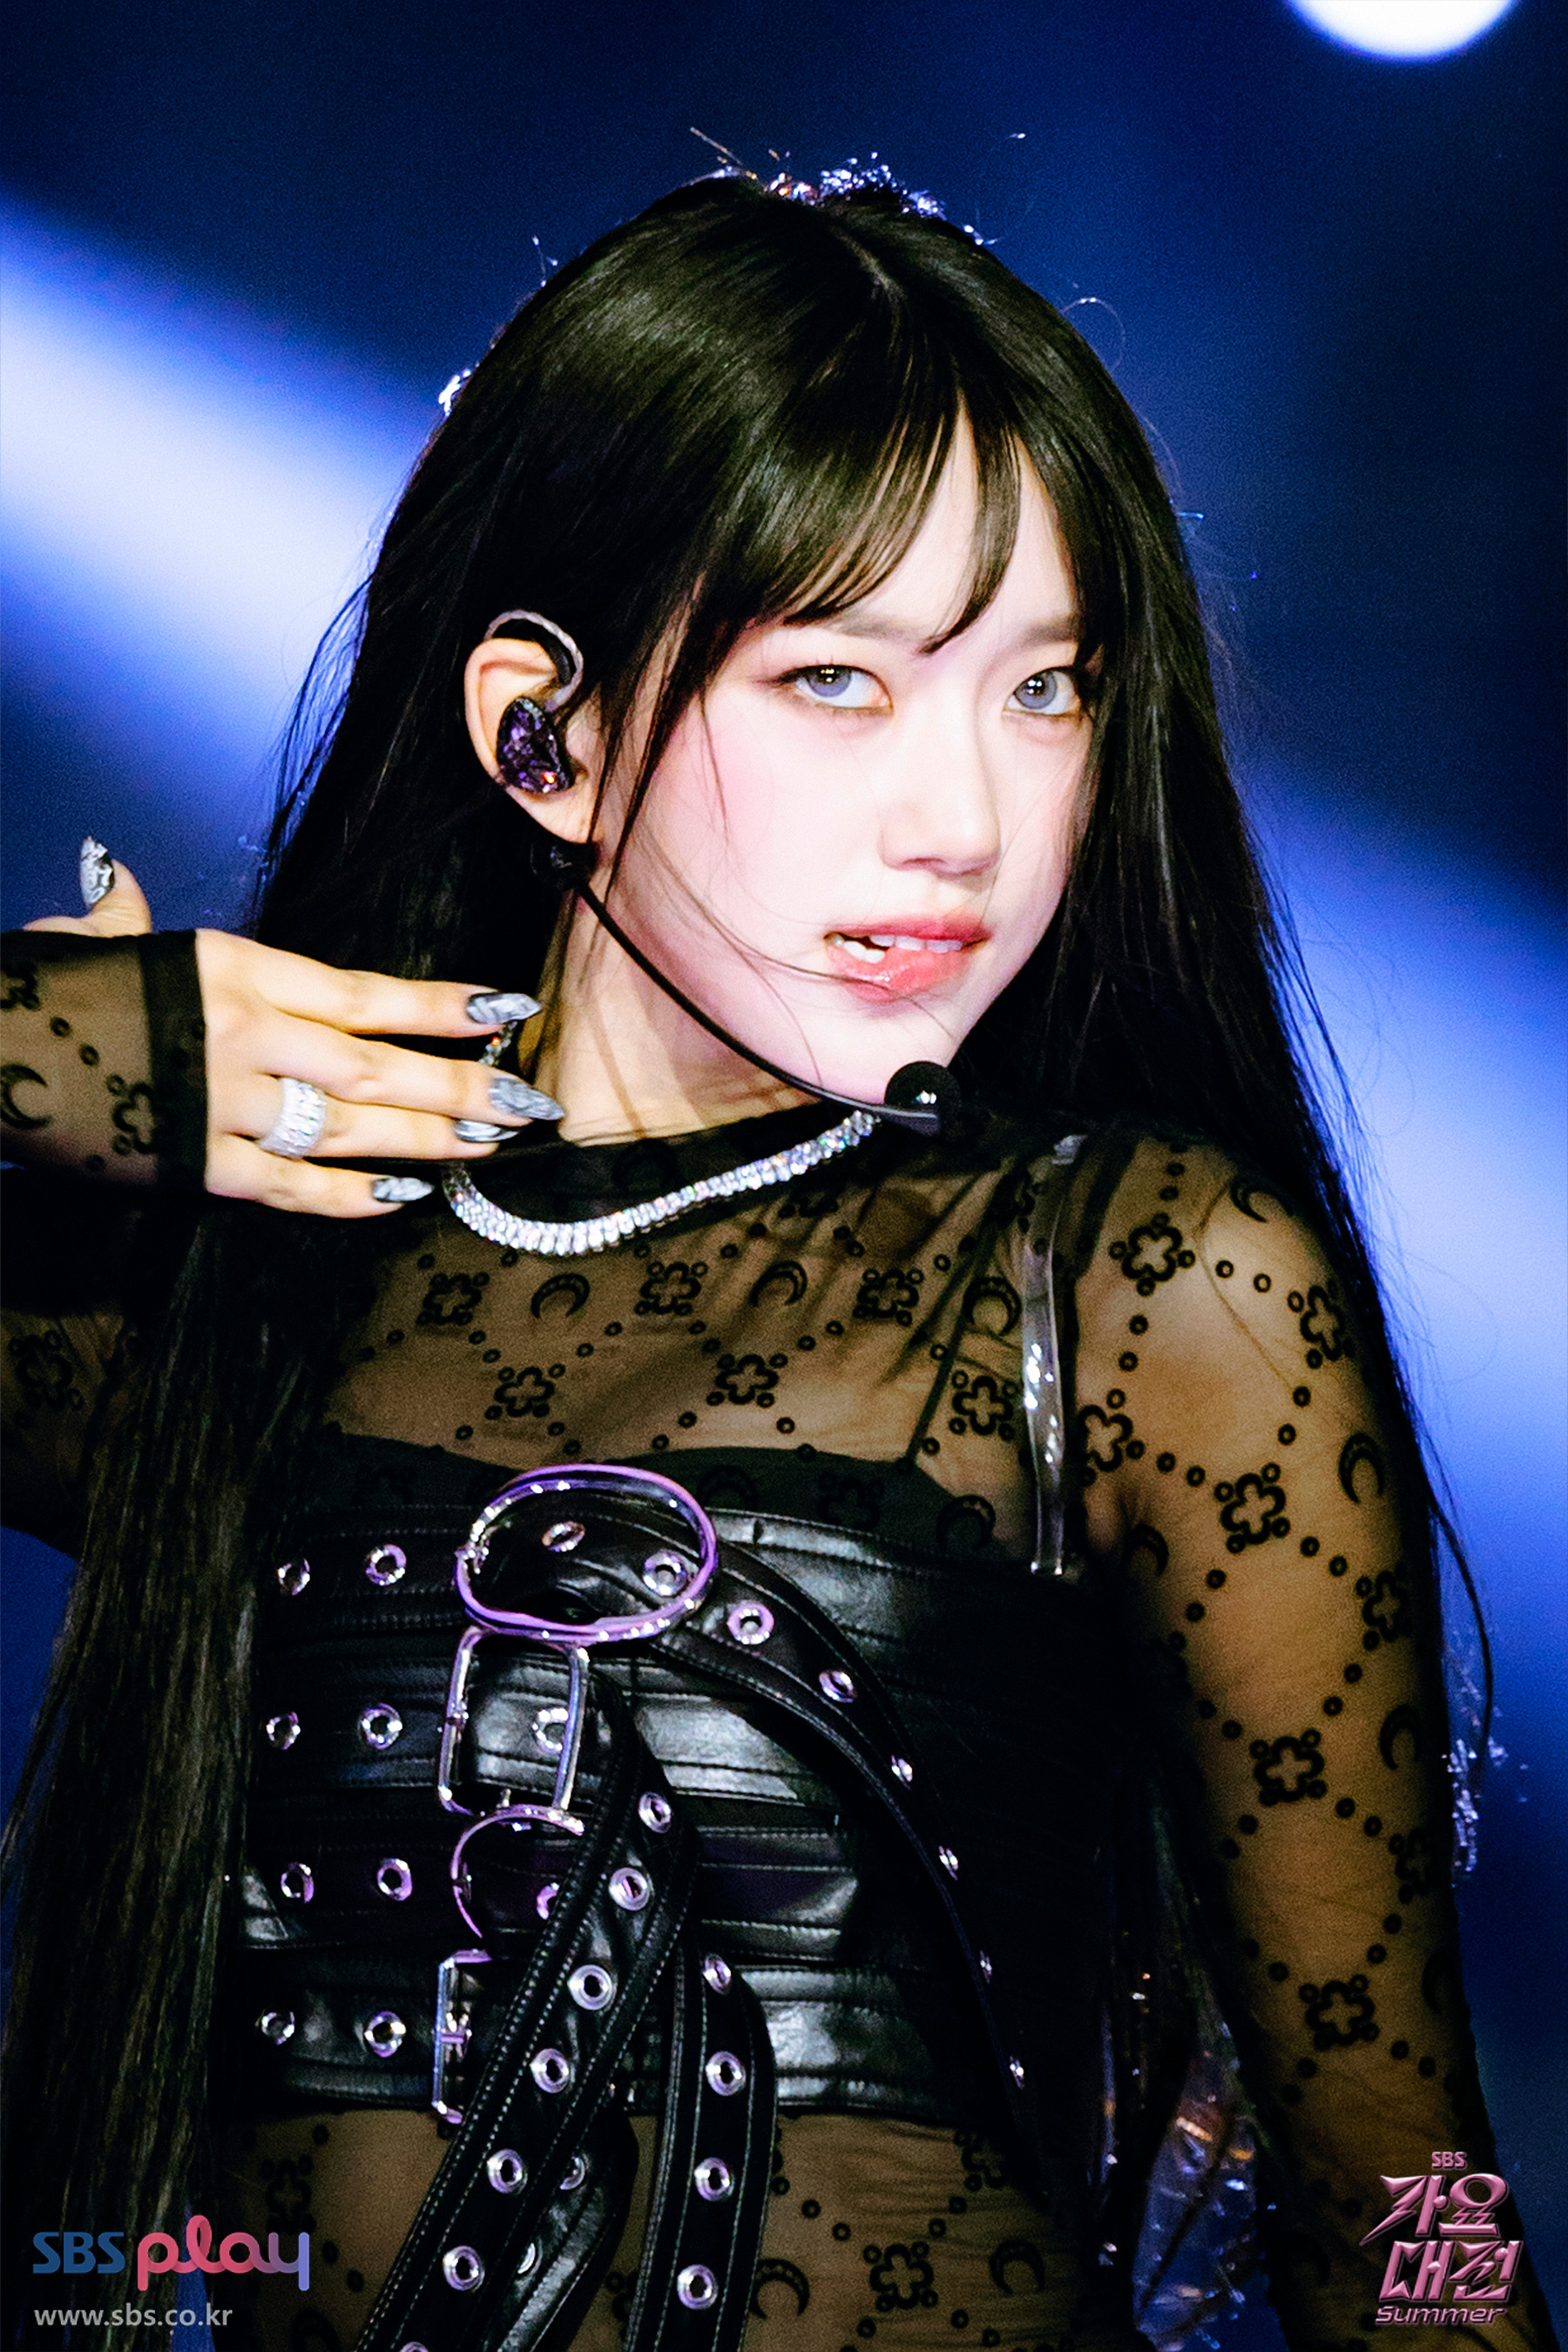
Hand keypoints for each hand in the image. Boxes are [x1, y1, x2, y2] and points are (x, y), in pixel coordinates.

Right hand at [24, 850, 557, 1217]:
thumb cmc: (37, 990)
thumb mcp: (93, 938)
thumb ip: (127, 916)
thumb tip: (112, 875)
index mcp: (231, 968)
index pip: (365, 989)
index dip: (445, 1004)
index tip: (511, 1011)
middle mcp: (242, 1034)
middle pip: (379, 1065)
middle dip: (463, 1087)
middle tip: (530, 1105)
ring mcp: (222, 1105)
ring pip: (350, 1128)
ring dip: (429, 1141)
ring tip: (491, 1148)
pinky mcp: (192, 1167)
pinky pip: (289, 1189)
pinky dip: (349, 1197)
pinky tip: (404, 1198)